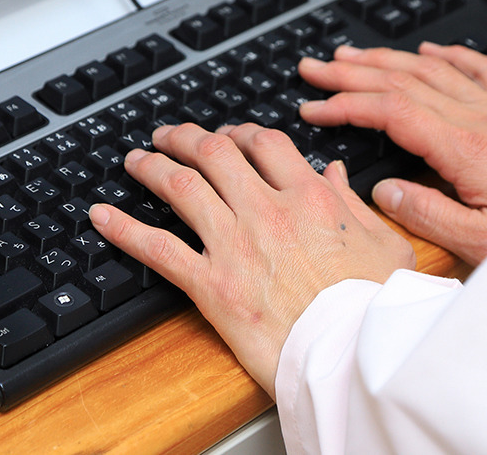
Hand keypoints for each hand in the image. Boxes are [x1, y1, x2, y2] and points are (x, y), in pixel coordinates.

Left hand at [90, 122, 414, 397]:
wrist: (353, 354)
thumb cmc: (374, 306)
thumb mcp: (384, 244)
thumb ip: (355, 205)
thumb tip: (335, 174)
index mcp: (310, 198)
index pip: (264, 143)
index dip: (240, 132)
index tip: (229, 134)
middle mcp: (267, 212)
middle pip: (213, 154)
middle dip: (185, 138)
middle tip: (169, 136)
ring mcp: (235, 245)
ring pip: (180, 187)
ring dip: (151, 167)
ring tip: (135, 160)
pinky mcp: (211, 284)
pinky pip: (157, 249)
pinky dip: (124, 229)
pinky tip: (102, 216)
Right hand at [298, 43, 486, 264]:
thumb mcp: (480, 241)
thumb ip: (427, 214)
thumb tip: (384, 191)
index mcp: (465, 149)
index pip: (391, 111)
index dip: (346, 105)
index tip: (314, 108)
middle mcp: (480, 118)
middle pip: (403, 81)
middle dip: (351, 72)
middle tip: (314, 68)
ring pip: (433, 69)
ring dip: (387, 58)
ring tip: (351, 55)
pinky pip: (482, 69)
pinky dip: (451, 55)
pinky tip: (430, 50)